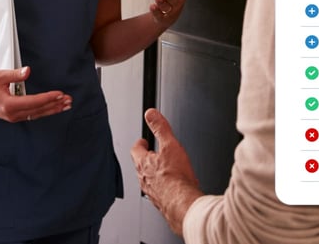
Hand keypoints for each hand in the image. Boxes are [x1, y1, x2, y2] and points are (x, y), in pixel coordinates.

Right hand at [0, 66, 71, 122]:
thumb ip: (15, 74)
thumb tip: (27, 71)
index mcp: (8, 104)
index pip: (33, 102)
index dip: (48, 98)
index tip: (59, 94)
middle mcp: (12, 113)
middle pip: (38, 110)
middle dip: (54, 105)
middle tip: (68, 100)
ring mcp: (14, 116)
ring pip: (37, 114)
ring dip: (52, 109)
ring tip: (66, 105)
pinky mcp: (15, 116)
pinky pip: (33, 114)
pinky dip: (45, 111)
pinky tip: (54, 108)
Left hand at [131, 108, 203, 235]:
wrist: (183, 204)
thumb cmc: (176, 178)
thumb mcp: (170, 145)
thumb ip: (160, 128)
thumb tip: (150, 114)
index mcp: (143, 163)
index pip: (136, 150)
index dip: (140, 143)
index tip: (144, 140)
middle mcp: (144, 179)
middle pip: (141, 165)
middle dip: (147, 158)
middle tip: (154, 153)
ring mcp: (151, 192)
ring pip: (149, 179)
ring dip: (155, 173)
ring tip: (164, 168)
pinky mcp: (160, 202)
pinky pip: (158, 191)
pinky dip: (163, 185)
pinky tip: (173, 185)